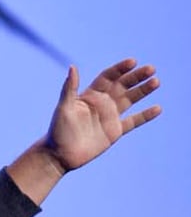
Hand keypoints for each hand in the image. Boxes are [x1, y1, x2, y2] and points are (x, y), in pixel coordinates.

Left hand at [45, 59, 160, 172]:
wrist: (60, 155)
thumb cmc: (58, 130)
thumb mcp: (64, 107)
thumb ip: (69, 88)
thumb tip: (73, 67)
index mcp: (90, 95)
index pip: (108, 77)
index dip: (120, 69)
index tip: (133, 62)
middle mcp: (102, 103)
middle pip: (122, 85)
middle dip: (136, 77)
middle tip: (151, 69)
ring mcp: (109, 117)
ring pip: (130, 100)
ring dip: (143, 91)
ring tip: (156, 82)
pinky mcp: (115, 131)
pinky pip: (133, 121)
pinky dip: (145, 115)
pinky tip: (157, 108)